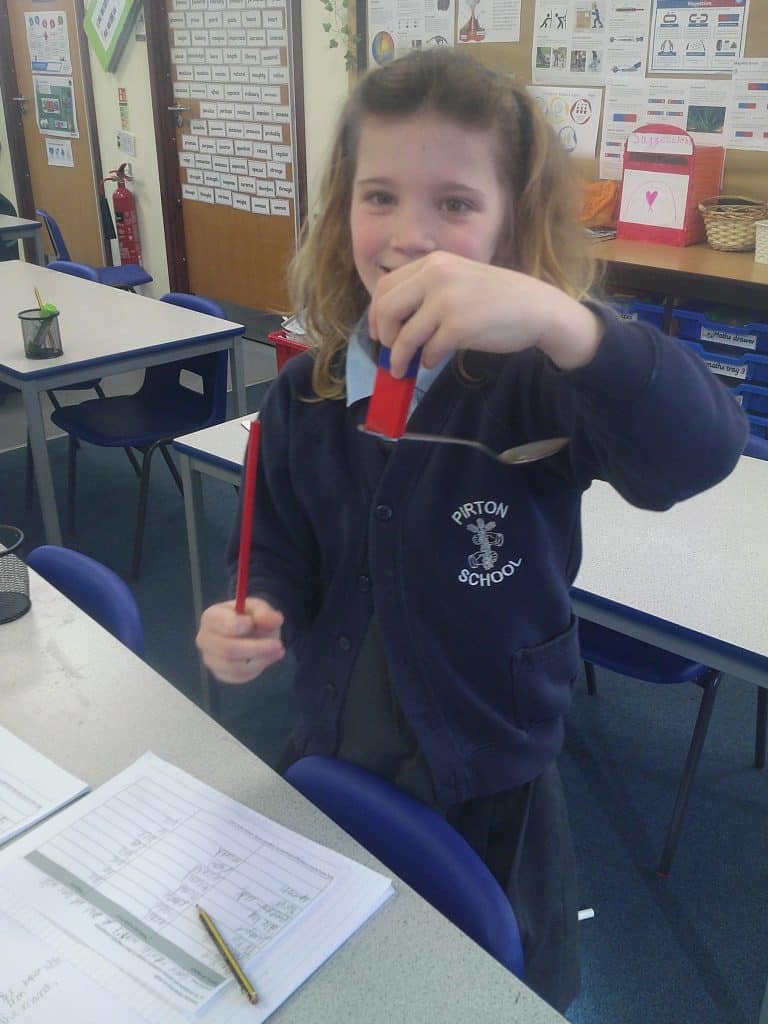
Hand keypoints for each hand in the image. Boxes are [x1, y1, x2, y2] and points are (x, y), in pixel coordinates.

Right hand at [196, 597, 284, 683]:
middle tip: (278, 645)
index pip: (224, 625)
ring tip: (277, 651)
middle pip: (228, 650)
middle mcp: (205, 639)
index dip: (243, 626)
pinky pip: (238, 677)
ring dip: (260, 660)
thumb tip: (274, 619)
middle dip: (257, 649)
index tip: (255, 624)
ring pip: (234, 667)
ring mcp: (210, 658)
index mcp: (211, 617)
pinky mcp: (219, 673)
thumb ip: (265, 613)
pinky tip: (265, 659)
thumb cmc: (249, 617)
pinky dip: (255, 670)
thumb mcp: (259, 608)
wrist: (248, 632)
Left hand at [368, 251, 602, 374]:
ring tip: (404, 369)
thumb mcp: (459, 279)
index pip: (386, 285)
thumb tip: (395, 324)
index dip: (376, 313)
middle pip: (388, 309)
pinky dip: (428, 360)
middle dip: (384, 336)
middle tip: (390, 352)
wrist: (537, 308)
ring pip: (405, 336)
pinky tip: (434, 361)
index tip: (379, 332)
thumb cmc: (498, 298)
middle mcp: (437, 275)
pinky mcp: (459, 326)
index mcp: (434, 263)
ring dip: (400, 358)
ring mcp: (447, 300)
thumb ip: (428, 292)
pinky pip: (429, 350)